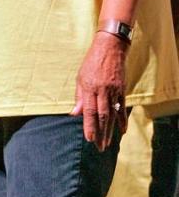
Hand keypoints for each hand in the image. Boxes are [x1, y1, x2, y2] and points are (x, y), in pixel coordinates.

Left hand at [71, 31, 128, 150]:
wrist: (110, 48)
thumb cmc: (91, 63)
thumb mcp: (80, 77)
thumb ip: (79, 97)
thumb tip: (74, 114)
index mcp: (89, 88)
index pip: (89, 111)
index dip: (89, 126)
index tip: (89, 139)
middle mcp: (102, 90)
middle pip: (102, 116)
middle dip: (100, 133)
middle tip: (100, 147)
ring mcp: (114, 90)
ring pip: (112, 114)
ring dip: (110, 130)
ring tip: (108, 143)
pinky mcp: (122, 89)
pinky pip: (122, 107)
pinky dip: (122, 120)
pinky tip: (122, 130)